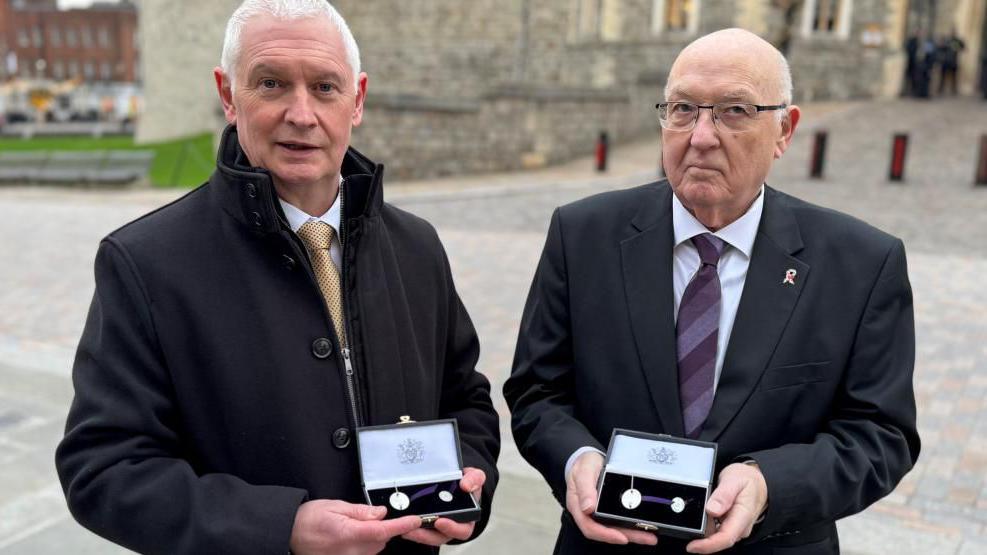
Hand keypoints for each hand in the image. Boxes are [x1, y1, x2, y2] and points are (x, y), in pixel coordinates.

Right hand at [289, 499, 420, 554]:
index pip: (382, 530)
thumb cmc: (308, 519)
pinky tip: (350, 538)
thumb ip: (361, 511)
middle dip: (381, 528)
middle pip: (380, 541)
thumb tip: (381, 513)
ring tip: (351, 527)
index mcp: (348, 534)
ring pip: (374, 549)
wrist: (289, 534)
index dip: (401, 526)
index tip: (414, 521)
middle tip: (365, 517)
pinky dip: (364, 545)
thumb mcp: (335, 507)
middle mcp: (350, 552)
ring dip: (372, 537)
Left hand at [402, 467, 484, 545]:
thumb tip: (466, 486)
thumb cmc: (466, 483)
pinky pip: (416, 528)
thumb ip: (475, 479)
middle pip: (439, 537)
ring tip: (402, 525)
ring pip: (425, 535)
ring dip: (414, 532)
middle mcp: (451, 526)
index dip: (451, 528)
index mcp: (467, 518)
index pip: (462, 530)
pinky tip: (399, 519)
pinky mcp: (424, 522)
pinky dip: (408, 525)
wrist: (456, 480)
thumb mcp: (475, 477)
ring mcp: (436, 526)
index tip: (440, 522)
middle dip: (425, 534)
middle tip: (413, 527)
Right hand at [565, 451, 657, 545]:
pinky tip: (642, 526)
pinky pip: (618, 520)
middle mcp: (588, 513)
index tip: (622, 537)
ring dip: (632, 533)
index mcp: (578, 506)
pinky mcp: (607, 509)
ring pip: (614, 528)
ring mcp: (599, 512)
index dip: (606, 534)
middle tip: (647, 538)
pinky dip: (630, 525)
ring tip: (650, 536)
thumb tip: (588, 508)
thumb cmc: (583, 464)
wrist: (588, 458)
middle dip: (627, 536)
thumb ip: (585, 488)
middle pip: (606, 531)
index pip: (590, 527)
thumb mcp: (584, 471)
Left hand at [686, 462, 767, 553]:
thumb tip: (711, 510)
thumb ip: (723, 495)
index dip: (708, 545)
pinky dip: (705, 525)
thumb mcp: (734, 479)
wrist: (758, 482)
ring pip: (715, 535)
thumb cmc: (747, 480)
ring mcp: (735, 528)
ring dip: (702, 530)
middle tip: (688, 522)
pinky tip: (702, 515)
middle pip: (718, 540)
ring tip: (698, 511)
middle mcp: (740, 526)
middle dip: (700, 537)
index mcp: (743, 516)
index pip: (726, 538)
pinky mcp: (730, 526)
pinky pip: (716, 530)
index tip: (692, 546)